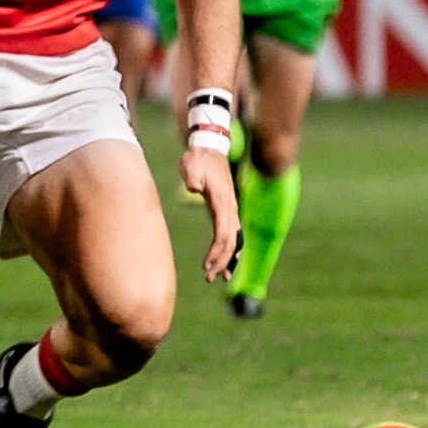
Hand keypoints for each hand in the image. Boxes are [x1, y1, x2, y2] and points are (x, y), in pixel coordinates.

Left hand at [179, 147, 239, 281]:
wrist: (209, 149)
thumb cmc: (198, 159)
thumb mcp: (191, 164)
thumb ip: (193, 176)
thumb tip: (193, 187)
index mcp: (222, 202)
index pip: (223, 234)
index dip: (216, 253)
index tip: (205, 266)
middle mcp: (231, 208)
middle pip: (231, 242)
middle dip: (222, 262)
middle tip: (209, 278)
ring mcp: (231, 210)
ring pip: (236, 240)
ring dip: (229, 259)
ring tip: (222, 277)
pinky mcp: (228, 210)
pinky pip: (234, 235)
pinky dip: (232, 250)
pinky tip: (228, 262)